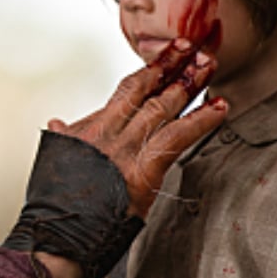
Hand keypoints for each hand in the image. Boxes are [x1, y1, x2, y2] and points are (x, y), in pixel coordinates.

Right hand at [46, 38, 227, 217]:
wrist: (57, 231)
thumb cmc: (56, 203)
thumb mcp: (55, 161)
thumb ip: (64, 139)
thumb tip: (57, 122)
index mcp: (91, 128)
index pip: (127, 91)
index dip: (150, 70)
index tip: (167, 56)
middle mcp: (109, 131)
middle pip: (146, 89)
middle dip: (172, 65)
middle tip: (192, 46)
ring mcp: (127, 148)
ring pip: (163, 105)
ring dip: (190, 82)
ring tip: (209, 63)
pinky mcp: (144, 168)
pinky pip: (179, 136)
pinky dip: (202, 120)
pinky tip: (220, 106)